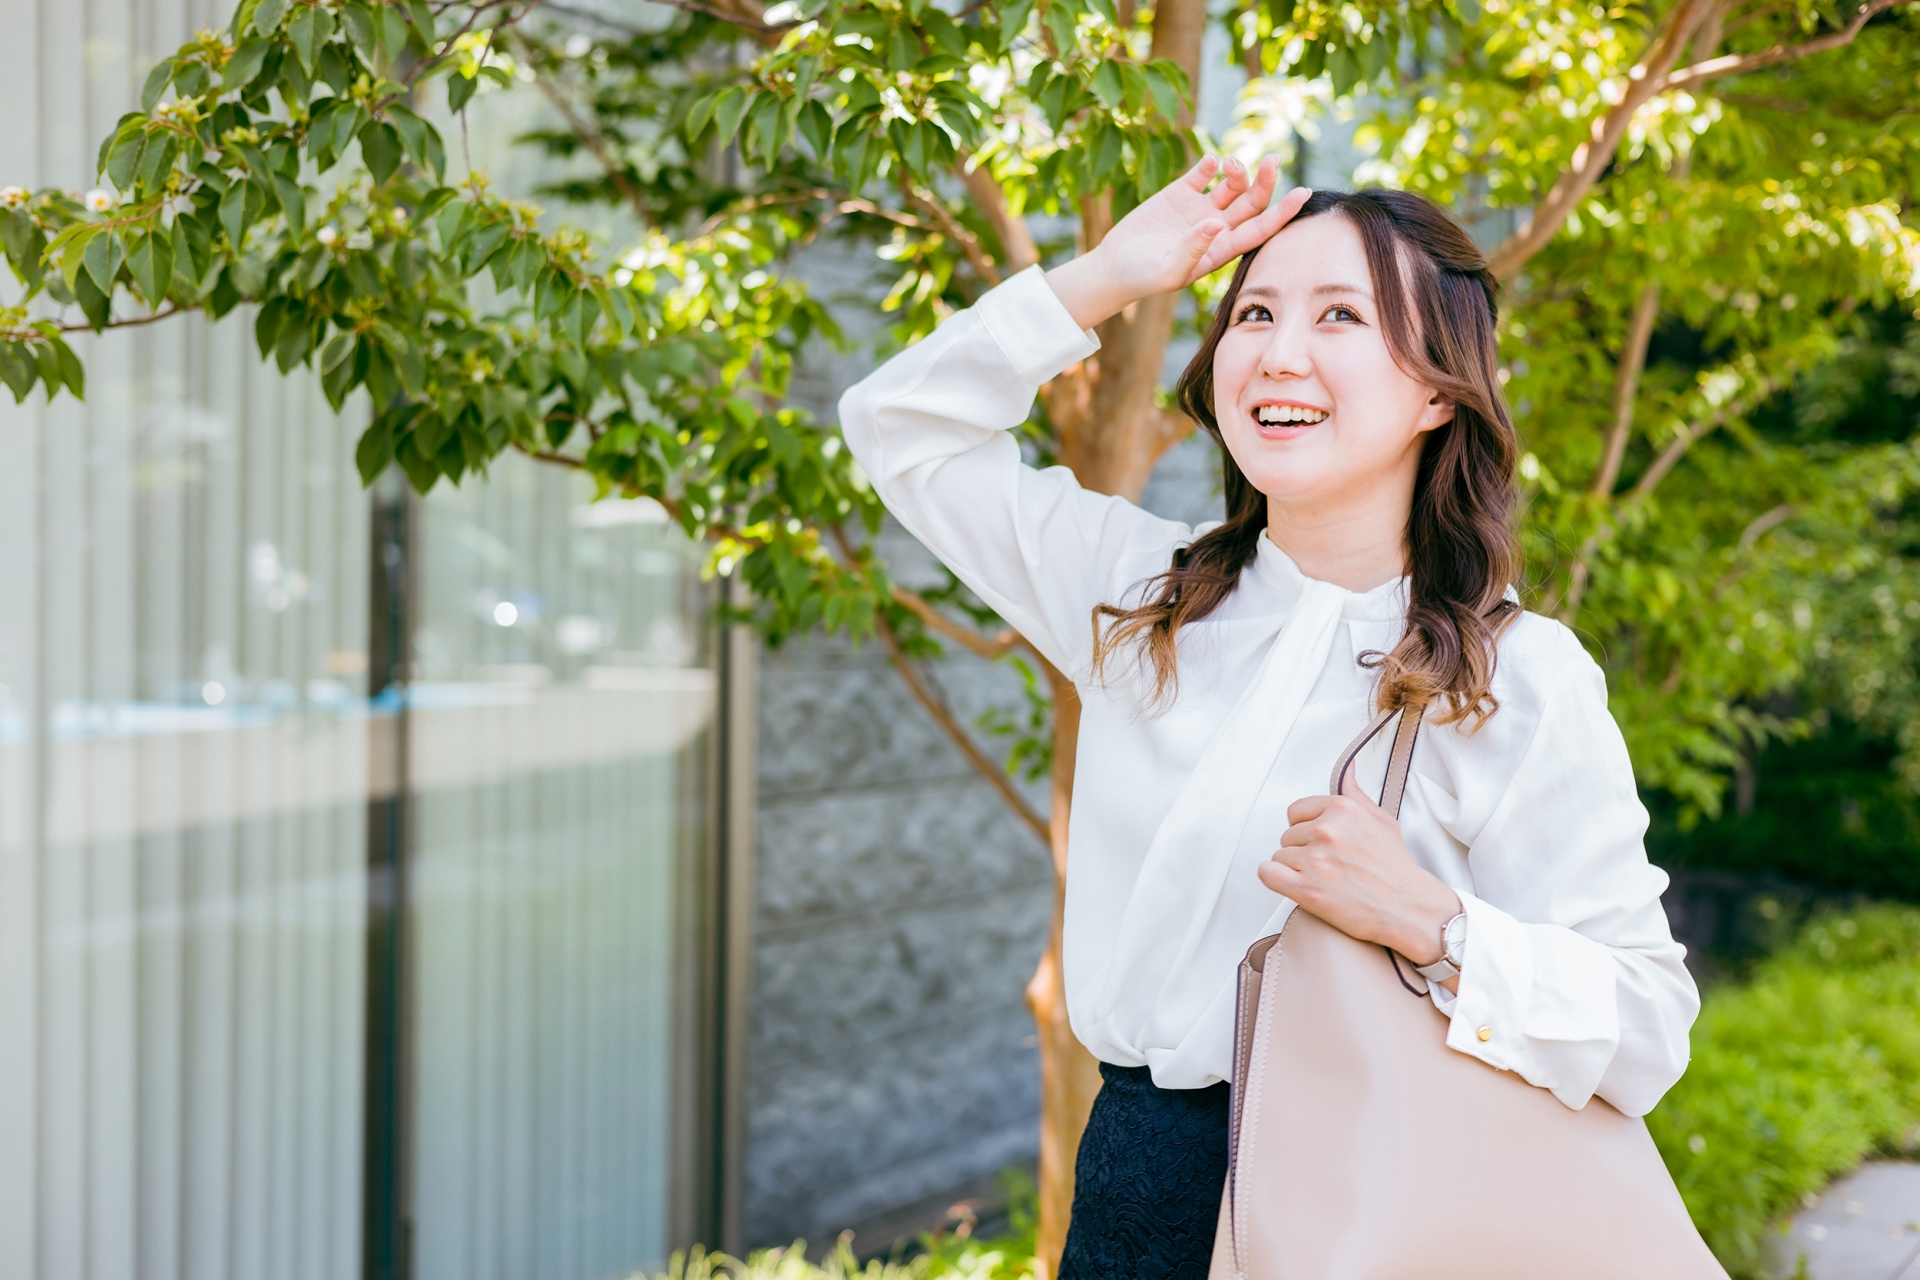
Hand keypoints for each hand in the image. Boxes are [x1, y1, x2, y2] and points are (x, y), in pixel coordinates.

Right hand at [1044, 153, 1311, 329]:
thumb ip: (1193, 249)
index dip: (1283, 212)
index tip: (1304, 194)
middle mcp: (1217, 227)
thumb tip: (1216, 223)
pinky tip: (1211, 161)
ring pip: (1231, 185)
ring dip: (1237, 170)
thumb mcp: (1168, 270)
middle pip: (1252, 201)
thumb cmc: (1143, 278)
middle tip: (1271, 158)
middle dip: (1264, 181)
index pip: (1260, 228)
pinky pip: (1202, 173)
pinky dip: (1210, 163)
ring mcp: (1199, 208)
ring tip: (1229, 163)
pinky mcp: (1179, 193)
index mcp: (1222, 249)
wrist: (1113, 268)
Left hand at [1258, 760, 1462, 978]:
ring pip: (1279, 856)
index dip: (1307, 830)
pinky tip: (1294, 885)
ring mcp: (1315, 860)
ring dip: (1294, 869)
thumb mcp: (1381, 820)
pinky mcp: (1306, 888)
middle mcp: (1326, 831)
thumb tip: (1347, 771)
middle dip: (1303, 851)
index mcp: (1342, 810)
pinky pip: (1267, 873)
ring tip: (1321, 879)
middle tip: (1328, 866)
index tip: (1322, 844)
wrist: (1408, 908)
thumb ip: (1356, 794)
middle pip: (1288, 836)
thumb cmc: (1396, 869)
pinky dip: (1276, 880)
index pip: (1296, 812)